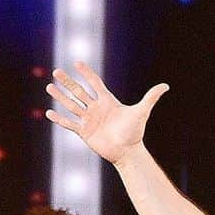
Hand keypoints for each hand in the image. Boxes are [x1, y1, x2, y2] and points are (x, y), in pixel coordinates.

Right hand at [45, 62, 168, 164]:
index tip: (77, 63)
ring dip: (60, 97)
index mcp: (107, 100)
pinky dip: (60, 119)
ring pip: (71, 105)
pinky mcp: (84, 132)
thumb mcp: (142, 111)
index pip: (94, 83)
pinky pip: (69, 124)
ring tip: (49, 87)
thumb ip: (151, 97)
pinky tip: (49, 113)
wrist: (127, 151)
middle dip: (67, 82)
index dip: (86, 73)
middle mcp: (96, 108)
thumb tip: (166, 86)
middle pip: (78, 91)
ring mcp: (88, 120)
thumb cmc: (135, 131)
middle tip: (56, 71)